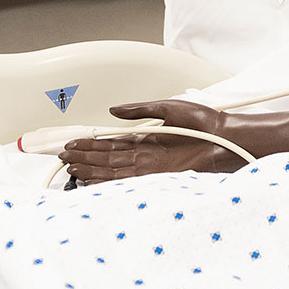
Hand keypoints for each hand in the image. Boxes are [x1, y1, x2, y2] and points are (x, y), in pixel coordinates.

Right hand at [62, 100, 244, 183]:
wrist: (224, 136)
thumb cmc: (204, 121)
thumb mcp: (167, 107)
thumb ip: (139, 109)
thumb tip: (114, 110)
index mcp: (146, 138)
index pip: (112, 143)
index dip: (92, 143)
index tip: (75, 142)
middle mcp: (145, 155)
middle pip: (107, 158)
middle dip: (85, 157)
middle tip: (64, 157)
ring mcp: (150, 167)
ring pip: (112, 170)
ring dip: (91, 169)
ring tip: (71, 169)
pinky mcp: (157, 176)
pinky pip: (126, 180)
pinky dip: (107, 181)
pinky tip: (92, 181)